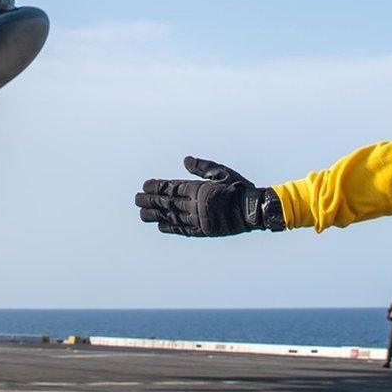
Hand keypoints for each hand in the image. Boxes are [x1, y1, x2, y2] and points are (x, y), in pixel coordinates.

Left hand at [135, 157, 282, 236]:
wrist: (255, 210)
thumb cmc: (239, 188)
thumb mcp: (221, 172)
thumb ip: (202, 167)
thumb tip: (185, 160)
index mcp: (200, 189)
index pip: (173, 188)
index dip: (157, 187)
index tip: (144, 186)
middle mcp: (196, 205)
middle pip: (168, 203)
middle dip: (151, 201)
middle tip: (136, 199)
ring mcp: (199, 219)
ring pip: (172, 217)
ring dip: (156, 215)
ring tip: (142, 214)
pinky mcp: (205, 231)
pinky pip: (184, 230)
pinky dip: (172, 227)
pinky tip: (161, 226)